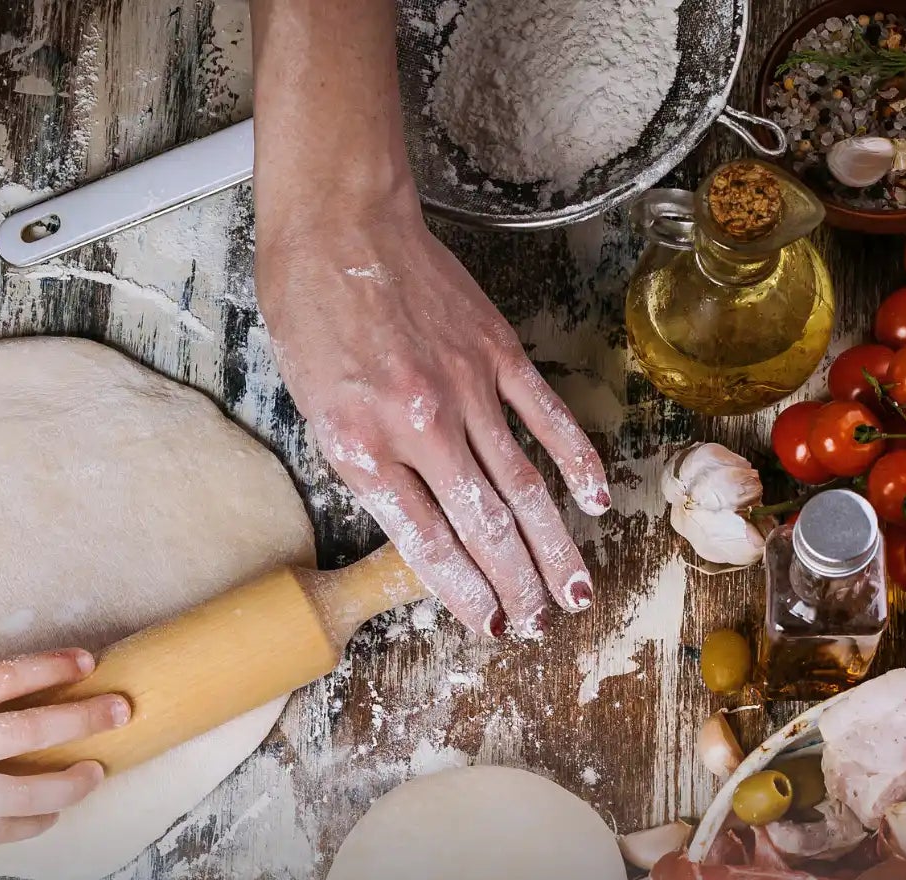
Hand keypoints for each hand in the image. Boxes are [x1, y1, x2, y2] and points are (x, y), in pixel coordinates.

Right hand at [0, 649, 120, 879]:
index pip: (5, 678)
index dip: (52, 668)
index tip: (87, 662)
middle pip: (36, 729)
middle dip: (86, 718)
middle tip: (121, 709)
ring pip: (34, 789)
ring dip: (74, 780)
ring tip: (97, 771)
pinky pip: (7, 829)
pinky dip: (36, 820)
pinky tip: (52, 812)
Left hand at [256, 181, 610, 637]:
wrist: (339, 228)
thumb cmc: (311, 315)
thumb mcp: (314, 408)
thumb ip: (367, 466)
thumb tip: (419, 520)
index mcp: (363, 447)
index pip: (428, 541)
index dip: (465, 592)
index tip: (491, 625)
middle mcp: (419, 426)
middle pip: (485, 526)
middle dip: (516, 585)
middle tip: (541, 626)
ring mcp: (466, 388)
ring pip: (523, 486)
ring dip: (554, 547)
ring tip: (575, 593)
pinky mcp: (497, 352)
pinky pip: (546, 418)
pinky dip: (575, 463)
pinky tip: (594, 502)